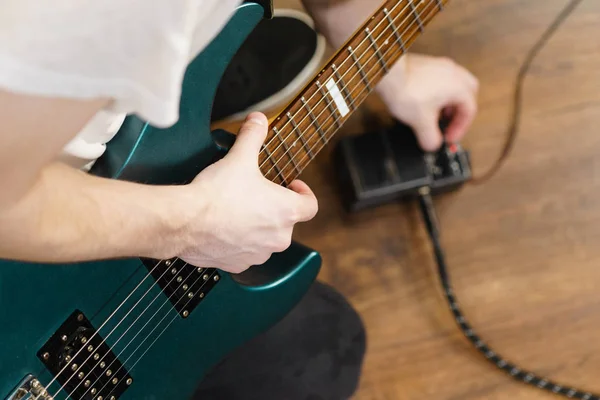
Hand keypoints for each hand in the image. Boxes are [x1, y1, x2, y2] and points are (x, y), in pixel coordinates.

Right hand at [176, 112, 317, 272]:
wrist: (186, 221)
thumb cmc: (217, 193)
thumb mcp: (239, 157)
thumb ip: (252, 136)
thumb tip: (259, 119)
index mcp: (286, 211)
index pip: (311, 206)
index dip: (305, 193)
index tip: (292, 185)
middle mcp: (278, 237)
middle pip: (286, 222)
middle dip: (274, 208)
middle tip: (256, 195)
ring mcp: (259, 253)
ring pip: (265, 240)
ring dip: (257, 228)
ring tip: (238, 212)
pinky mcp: (238, 264)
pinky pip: (245, 254)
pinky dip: (238, 243)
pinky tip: (223, 230)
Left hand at [376, 53, 478, 150]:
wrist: (389, 73)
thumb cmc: (406, 90)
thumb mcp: (421, 122)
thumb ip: (430, 138)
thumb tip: (432, 144)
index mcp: (459, 86)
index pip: (469, 111)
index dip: (460, 129)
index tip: (448, 137)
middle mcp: (453, 72)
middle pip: (467, 95)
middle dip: (458, 112)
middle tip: (448, 123)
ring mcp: (441, 65)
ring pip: (454, 85)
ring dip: (448, 102)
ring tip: (435, 115)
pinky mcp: (427, 64)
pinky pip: (440, 80)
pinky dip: (437, 93)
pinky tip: (424, 102)